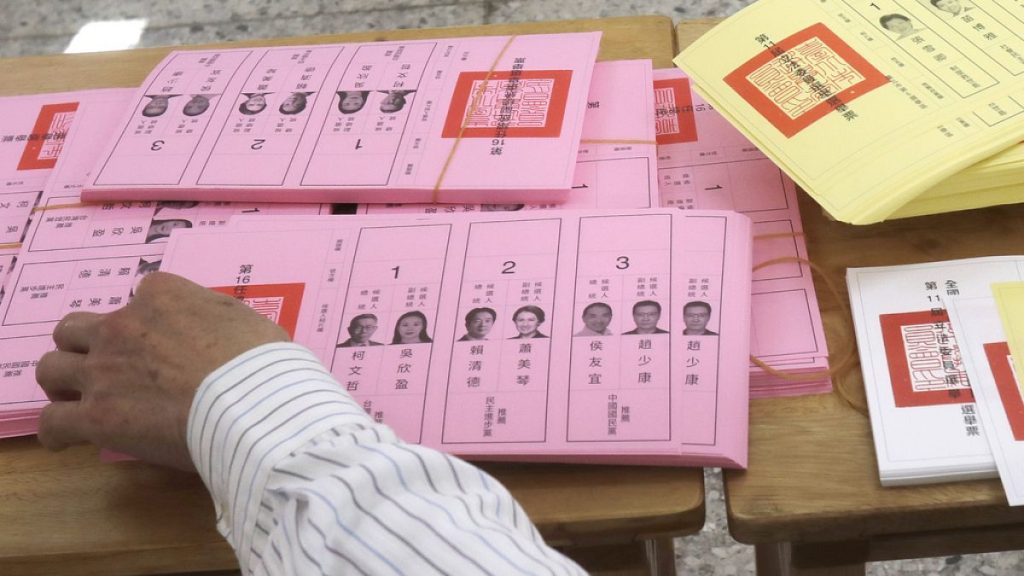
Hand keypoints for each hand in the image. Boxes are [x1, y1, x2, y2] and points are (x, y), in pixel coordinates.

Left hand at [35, 272, 289, 469]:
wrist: (253, 404)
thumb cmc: (263, 365)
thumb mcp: (249, 322)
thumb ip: (221, 321)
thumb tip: (224, 338)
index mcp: (164, 296)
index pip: (140, 296)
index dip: (150, 322)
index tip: (163, 343)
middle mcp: (124, 326)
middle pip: (76, 328)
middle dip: (85, 346)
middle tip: (106, 367)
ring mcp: (104, 370)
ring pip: (51, 367)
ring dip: (62, 382)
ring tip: (78, 399)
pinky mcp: (96, 415)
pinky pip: (53, 421)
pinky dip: (57, 430)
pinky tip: (68, 439)